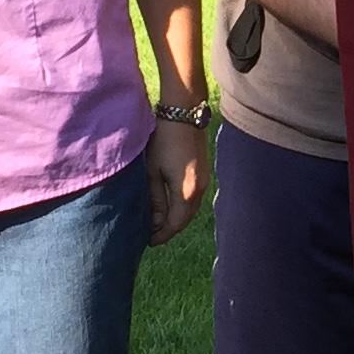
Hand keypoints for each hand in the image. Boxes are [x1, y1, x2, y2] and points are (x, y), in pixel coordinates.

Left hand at [145, 117, 208, 243]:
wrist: (184, 113)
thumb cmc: (163, 140)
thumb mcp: (152, 171)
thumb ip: (155, 200)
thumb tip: (154, 222)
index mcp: (186, 192)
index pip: (175, 224)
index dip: (161, 235)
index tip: (148, 241)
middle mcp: (200, 189)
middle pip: (185, 219)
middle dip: (169, 229)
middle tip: (151, 234)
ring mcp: (205, 180)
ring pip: (190, 209)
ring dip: (176, 217)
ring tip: (158, 221)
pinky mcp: (204, 172)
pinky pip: (194, 197)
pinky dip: (182, 206)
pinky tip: (169, 204)